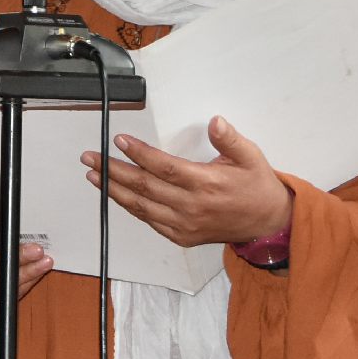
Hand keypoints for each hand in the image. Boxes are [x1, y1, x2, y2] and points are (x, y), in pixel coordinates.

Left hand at [81, 116, 290, 248]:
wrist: (266, 223)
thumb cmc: (256, 186)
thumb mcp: (251, 156)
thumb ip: (230, 139)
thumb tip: (215, 122)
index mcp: (206, 184)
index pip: (163, 167)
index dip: (139, 154)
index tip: (120, 141)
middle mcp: (191, 206)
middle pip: (143, 187)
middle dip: (113, 171)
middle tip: (91, 158)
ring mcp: (184, 224)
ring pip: (141, 207)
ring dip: (114, 190)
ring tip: (94, 176)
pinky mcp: (181, 236)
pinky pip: (149, 221)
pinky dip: (130, 208)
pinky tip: (117, 195)